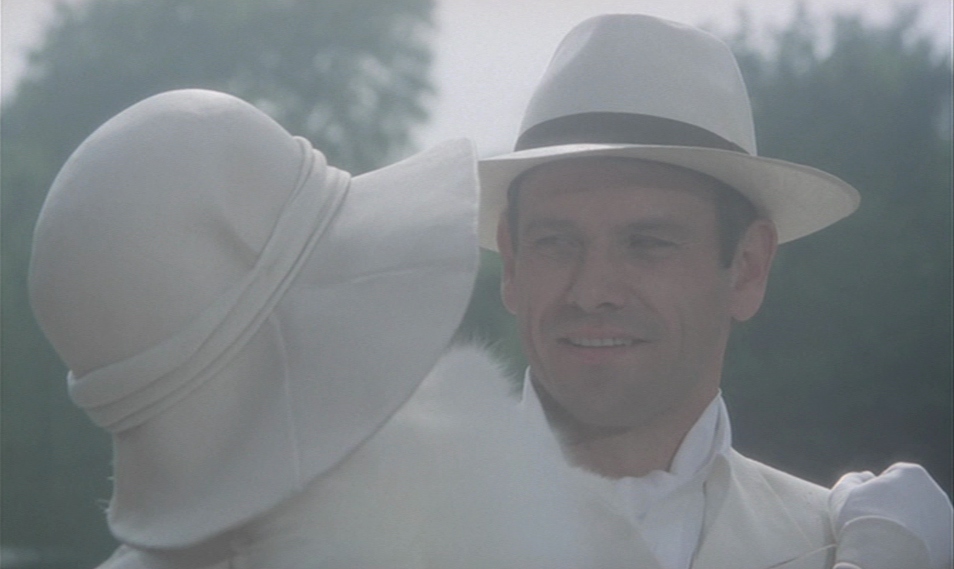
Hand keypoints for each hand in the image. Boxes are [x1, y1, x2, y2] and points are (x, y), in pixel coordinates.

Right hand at [829, 463, 952, 568]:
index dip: (877, 488)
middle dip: (896, 506)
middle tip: (877, 523)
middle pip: (912, 495)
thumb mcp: (843, 493)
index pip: (894, 474)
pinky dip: (919, 543)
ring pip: (923, 518)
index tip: (866, 505)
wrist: (879, 560)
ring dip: (910, 524)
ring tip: (889, 539)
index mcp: (912, 474)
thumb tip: (866, 477)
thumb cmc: (858, 522)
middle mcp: (936, 492)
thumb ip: (854, 478)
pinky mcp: (949, 544)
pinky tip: (900, 549)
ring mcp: (946, 519)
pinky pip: (931, 540)